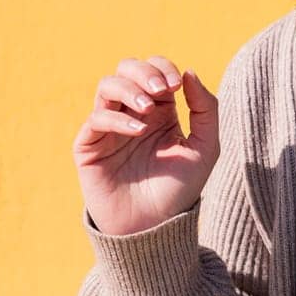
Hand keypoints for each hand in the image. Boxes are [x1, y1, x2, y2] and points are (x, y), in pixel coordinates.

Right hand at [71, 56, 220, 236]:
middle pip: (126, 68)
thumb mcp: (205, 146)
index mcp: (161, 110)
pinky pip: (96, 119)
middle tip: (162, 89)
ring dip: (128, 88)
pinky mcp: (90, 146)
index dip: (164, 68)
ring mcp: (110, 128)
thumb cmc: (181, 188)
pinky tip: (138, 132)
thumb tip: (189, 72)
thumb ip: (205, 108)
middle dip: (143, 71)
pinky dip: (117, 119)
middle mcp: (132, 114)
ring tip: (148, 107)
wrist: (155, 226)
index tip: (177, 86)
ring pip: (106, 86)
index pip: (154, 70)